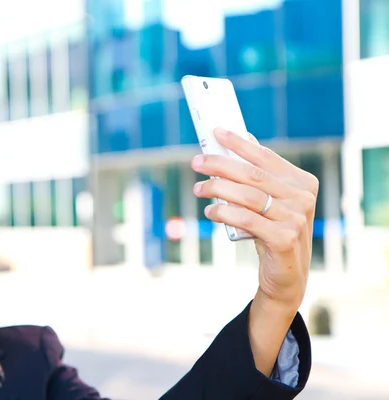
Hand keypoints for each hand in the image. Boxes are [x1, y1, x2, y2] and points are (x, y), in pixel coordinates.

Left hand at [191, 127, 317, 375]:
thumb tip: (242, 138)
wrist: (285, 274)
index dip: (239, 143)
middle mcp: (303, 198)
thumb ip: (260, 174)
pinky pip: (246, 220)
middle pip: (253, 175)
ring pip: (247, 196)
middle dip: (220, 164)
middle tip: (196, 162)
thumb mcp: (270, 201)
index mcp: (302, 182)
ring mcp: (296, 219)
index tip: (216, 132)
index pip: (265, 157)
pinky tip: (209, 210)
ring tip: (198, 188)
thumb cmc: (272, 230)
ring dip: (217, 189)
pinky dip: (224, 213)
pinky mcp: (284, 239)